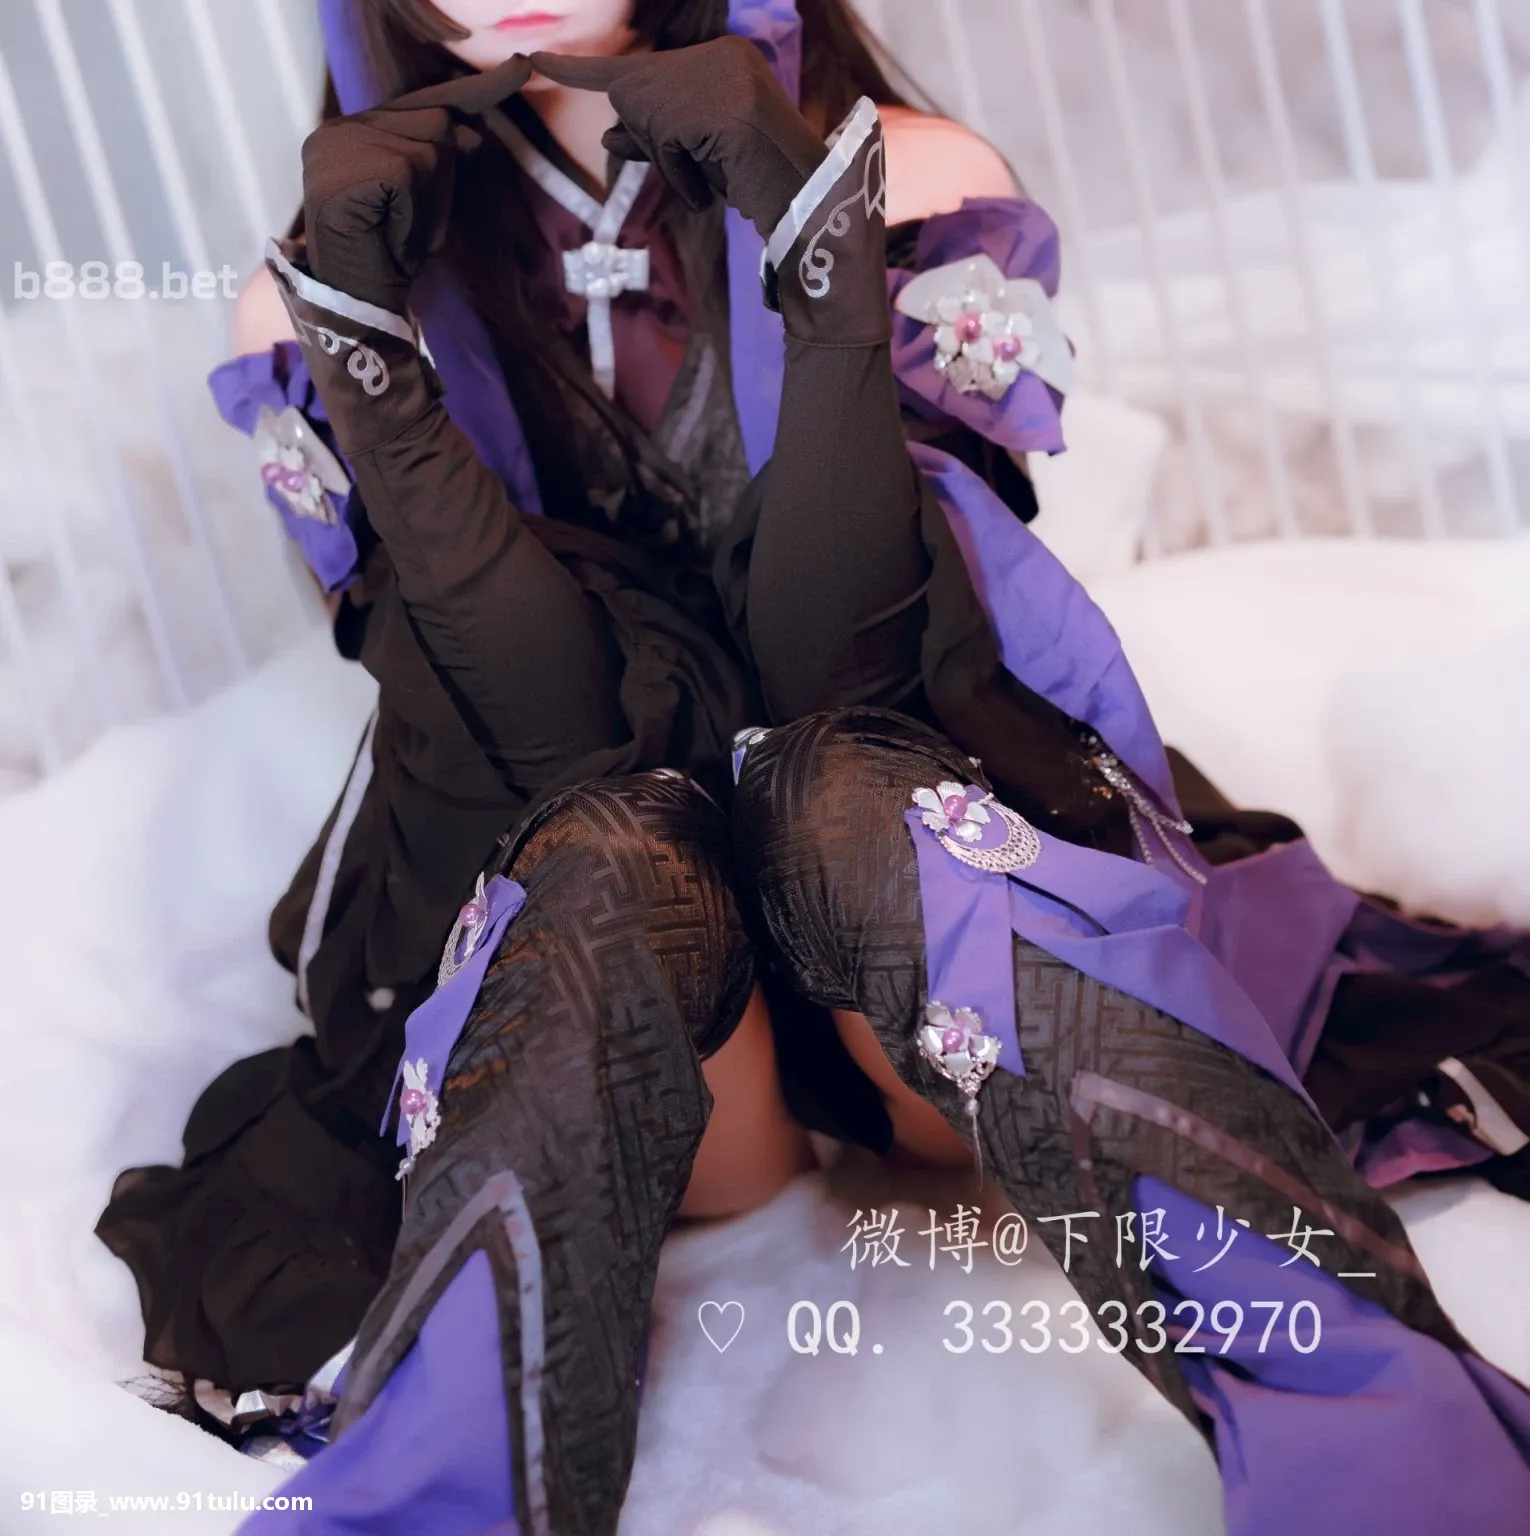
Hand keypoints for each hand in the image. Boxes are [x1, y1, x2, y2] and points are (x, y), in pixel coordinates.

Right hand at [302, 56, 532, 313]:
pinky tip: (390, 233)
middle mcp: (337, 129)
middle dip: (439, 179)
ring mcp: (338, 144)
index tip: (522, 68)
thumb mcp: (423, 201)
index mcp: (350, 132)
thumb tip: (470, 132)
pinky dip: (417, 210)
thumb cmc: (389, 257)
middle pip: (434, 123)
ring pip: (430, 149)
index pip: (422, 101)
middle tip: (404, 226)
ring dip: (429, 201)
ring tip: (395, 233)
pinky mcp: (349, 166)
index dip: (475, 90)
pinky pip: (414, 172)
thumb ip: (439, 160)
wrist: (359, 305)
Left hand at [530, 38, 826, 238]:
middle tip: (700, 167)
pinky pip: (662, 148)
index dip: (581, 72)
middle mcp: (714, 55)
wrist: (808, 198)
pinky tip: (715, 182)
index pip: (643, 69)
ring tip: (718, 173)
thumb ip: (656, 142)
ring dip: (671, 162)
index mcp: (722, 58)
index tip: (534, 62)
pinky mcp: (706, 106)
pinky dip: (680, 175)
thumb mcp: (701, 158)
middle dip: (648, 142)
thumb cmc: (760, 183)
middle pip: (634, 99)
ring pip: (644, 124)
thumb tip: (608, 138)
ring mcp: (712, 77)